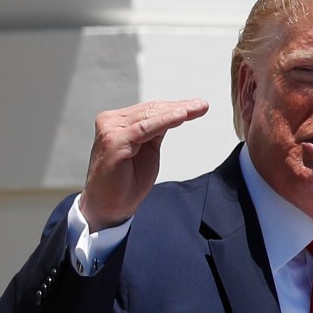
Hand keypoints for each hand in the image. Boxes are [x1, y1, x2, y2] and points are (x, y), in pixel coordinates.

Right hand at [79, 98, 208, 230]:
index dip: (176, 106)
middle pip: (152, 109)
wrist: (109, 206)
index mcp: (117, 121)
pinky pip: (145, 128)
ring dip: (177, 111)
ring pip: (150, 116)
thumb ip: (156, 131)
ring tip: (197, 108)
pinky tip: (181, 116)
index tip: (198, 105)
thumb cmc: (127, 181)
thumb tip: (176, 113)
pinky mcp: (114, 141)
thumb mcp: (148, 149)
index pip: (151, 109)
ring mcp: (111, 130)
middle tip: (202, 105)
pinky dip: (165, 121)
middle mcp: (111, 121)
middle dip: (180, 107)